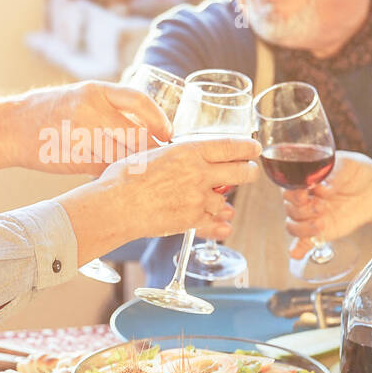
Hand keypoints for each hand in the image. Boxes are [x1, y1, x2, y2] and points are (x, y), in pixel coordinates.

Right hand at [15, 81, 172, 174]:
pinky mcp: (74, 158)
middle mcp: (89, 110)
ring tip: (137, 170)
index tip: (167, 132)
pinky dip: (111, 174)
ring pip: (121, 156)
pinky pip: (103, 169)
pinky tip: (113, 176)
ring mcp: (81, 135)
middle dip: (149, 149)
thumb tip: (149, 130)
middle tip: (158, 159)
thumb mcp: (81, 97)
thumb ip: (111, 110)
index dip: (159, 119)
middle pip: (135, 134)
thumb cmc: (49, 112)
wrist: (10, 127)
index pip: (139, 100)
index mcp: (95, 91)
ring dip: (132, 165)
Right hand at [57, 137, 259, 262]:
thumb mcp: (154, 153)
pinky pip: (215, 223)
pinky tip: (224, 226)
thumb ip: (177, 156)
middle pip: (242, 173)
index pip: (231, 146)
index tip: (254, 149)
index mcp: (190, 151)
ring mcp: (198, 198)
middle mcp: (200, 173)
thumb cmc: (126, 176)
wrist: (116, 204)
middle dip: (249, 172)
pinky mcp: (192, 220)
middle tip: (248, 172)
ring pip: (226, 201)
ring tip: (219, 203)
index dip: (248, 148)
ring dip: (224, 203)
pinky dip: (220, 225)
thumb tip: (187, 158)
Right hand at [285, 150, 371, 259]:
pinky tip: (297, 254)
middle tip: (321, 207)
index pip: (288, 188)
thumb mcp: (349, 164)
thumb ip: (334, 174)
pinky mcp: (321, 231)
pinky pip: (304, 243)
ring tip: (321, 225)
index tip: (305, 195)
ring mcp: (311, 216)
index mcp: (305, 180)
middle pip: (289, 209)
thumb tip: (322, 187)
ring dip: (303, 229)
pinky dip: (299, 249)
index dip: (293, 194)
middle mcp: (305, 198)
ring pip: (293, 226)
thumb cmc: (358, 171)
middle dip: (302, 211)